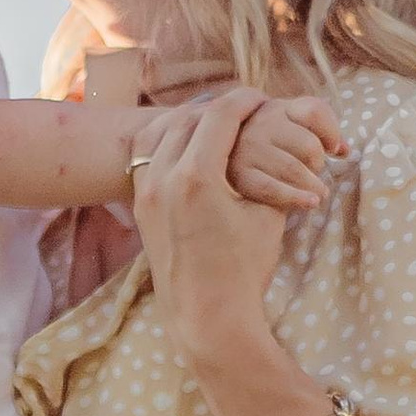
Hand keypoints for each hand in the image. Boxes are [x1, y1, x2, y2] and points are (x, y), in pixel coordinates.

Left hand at [128, 85, 306, 357]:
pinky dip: (170, 141)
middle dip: (219, 107)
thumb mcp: (266, 215)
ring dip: (193, 121)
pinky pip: (149, 155)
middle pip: (190, 117)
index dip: (245, 100)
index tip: (262, 98)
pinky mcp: (140, 206)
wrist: (206, 317)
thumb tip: (275, 139)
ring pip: (164, 133)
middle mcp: (163, 178)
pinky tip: (192, 145)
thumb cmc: (245, 269)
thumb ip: (268, 169)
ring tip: (219, 123)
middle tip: (244, 108)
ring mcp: (146, 192)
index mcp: (197, 177)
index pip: (220, 115)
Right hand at [222, 93, 346, 212]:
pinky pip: (273, 190)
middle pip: (309, 145)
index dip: (331, 132)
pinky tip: (310, 203)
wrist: (225, 170)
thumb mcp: (294, 132)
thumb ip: (322, 133)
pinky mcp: (238, 176)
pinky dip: (296, 198)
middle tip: (313, 172)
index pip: (314, 111)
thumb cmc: (272, 152)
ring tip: (317, 193)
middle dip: (318, 163)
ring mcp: (246, 148)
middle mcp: (259, 123)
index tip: (333, 148)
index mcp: (277, 108)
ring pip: (294, 169)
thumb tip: (345, 150)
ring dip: (312, 184)